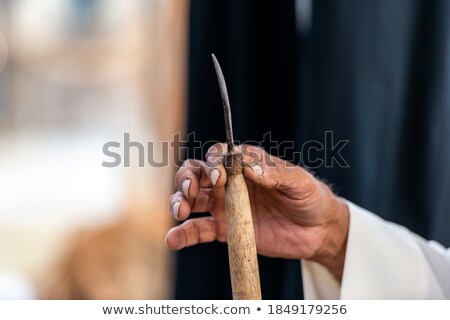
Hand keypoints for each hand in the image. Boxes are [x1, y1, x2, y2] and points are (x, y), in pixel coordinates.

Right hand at [165, 144, 348, 279]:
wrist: (317, 231)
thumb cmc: (309, 198)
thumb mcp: (298, 182)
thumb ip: (276, 173)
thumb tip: (250, 168)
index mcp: (245, 165)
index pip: (218, 156)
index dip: (213, 163)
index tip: (219, 177)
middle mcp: (230, 183)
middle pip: (197, 173)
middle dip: (187, 179)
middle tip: (191, 191)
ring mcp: (225, 206)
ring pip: (192, 200)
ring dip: (179, 202)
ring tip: (180, 212)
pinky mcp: (225, 230)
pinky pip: (199, 230)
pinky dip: (184, 234)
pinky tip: (173, 239)